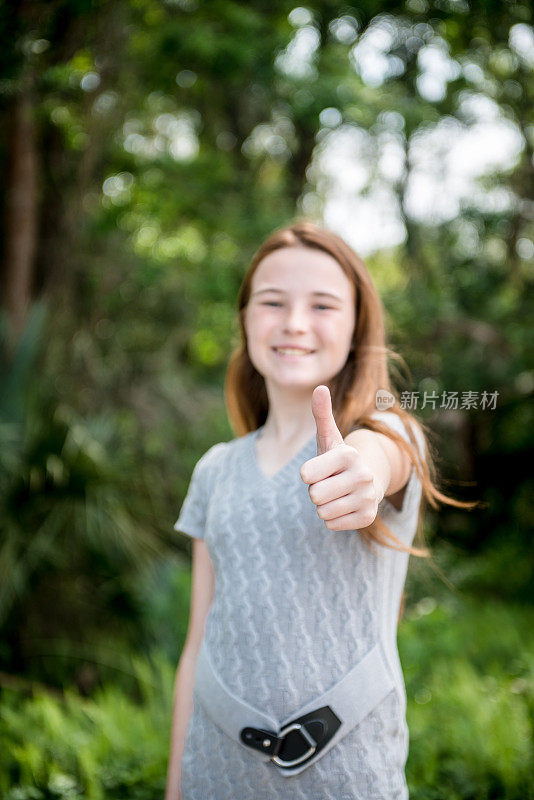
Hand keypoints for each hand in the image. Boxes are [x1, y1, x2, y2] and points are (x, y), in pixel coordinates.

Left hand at [299, 385, 379, 530]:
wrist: (368, 481)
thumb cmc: (339, 459)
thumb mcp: (328, 437)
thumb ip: (321, 414)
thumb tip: (320, 387)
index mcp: (349, 454)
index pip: (306, 475)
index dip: (308, 474)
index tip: (320, 469)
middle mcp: (363, 475)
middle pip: (314, 495)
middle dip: (316, 491)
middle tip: (329, 483)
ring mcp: (368, 497)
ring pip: (322, 512)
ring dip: (324, 505)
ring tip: (337, 494)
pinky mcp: (368, 517)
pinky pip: (332, 524)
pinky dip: (334, 518)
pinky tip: (345, 506)